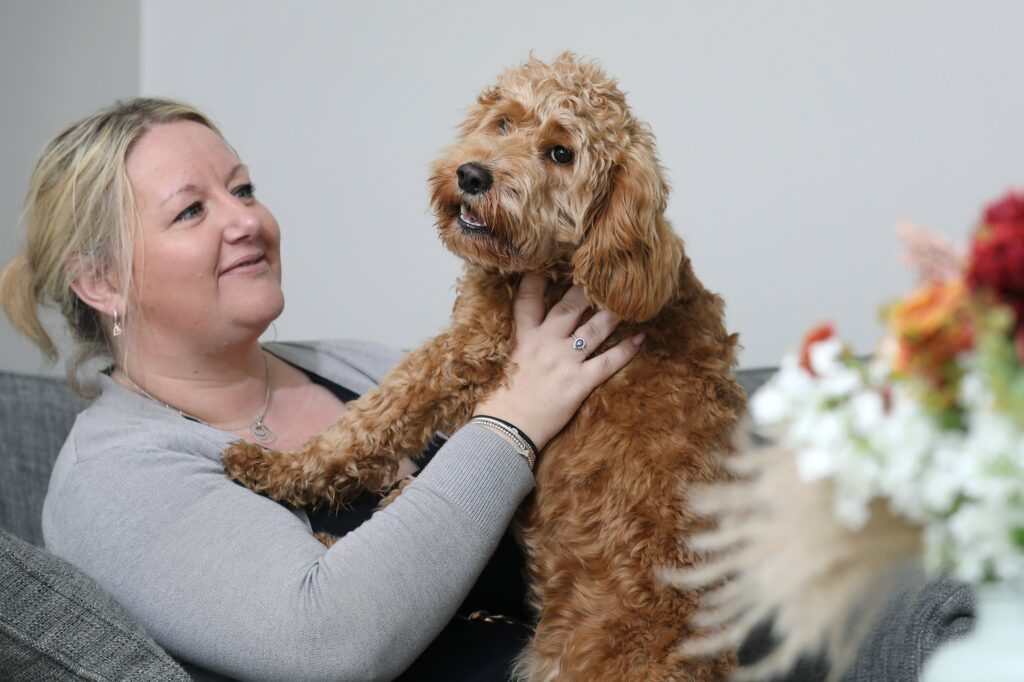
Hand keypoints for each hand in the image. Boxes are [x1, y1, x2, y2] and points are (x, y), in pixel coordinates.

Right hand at [473, 272, 643, 450]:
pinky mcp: (579, 382)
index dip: (538, 279)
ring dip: (612, 313)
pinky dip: (626, 350)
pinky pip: (608, 362)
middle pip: (569, 307)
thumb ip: (517, 344)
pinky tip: (641, 337)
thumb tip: (524, 337)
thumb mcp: (503, 363)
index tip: (548, 263)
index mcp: (523, 338)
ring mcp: (564, 362)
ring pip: (593, 329)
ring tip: (628, 299)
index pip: (528, 299)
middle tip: (602, 273)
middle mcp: (545, 343)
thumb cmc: (500, 401)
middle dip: (586, 289)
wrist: (505, 429)